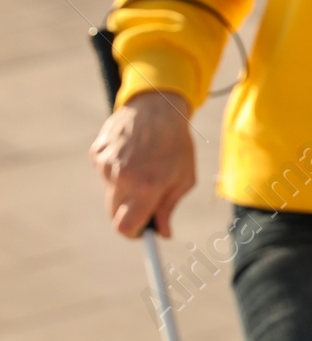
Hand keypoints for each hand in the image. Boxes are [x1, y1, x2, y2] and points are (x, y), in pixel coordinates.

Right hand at [90, 89, 196, 237]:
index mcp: (146, 187)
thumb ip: (169, 208)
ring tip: (142, 169)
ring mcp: (106, 165)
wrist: (158, 107)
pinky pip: (105, 175)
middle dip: (130, 213)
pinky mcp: (97, 153)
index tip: (142, 232)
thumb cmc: (176, 144)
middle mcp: (122, 177)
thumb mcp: (184, 178)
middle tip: (146, 202)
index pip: (126, 227)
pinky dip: (116, 172)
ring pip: (110, 194)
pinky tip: (131, 156)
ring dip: (124, 190)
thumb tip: (163, 233)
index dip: (134, 233)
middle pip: (115, 214)